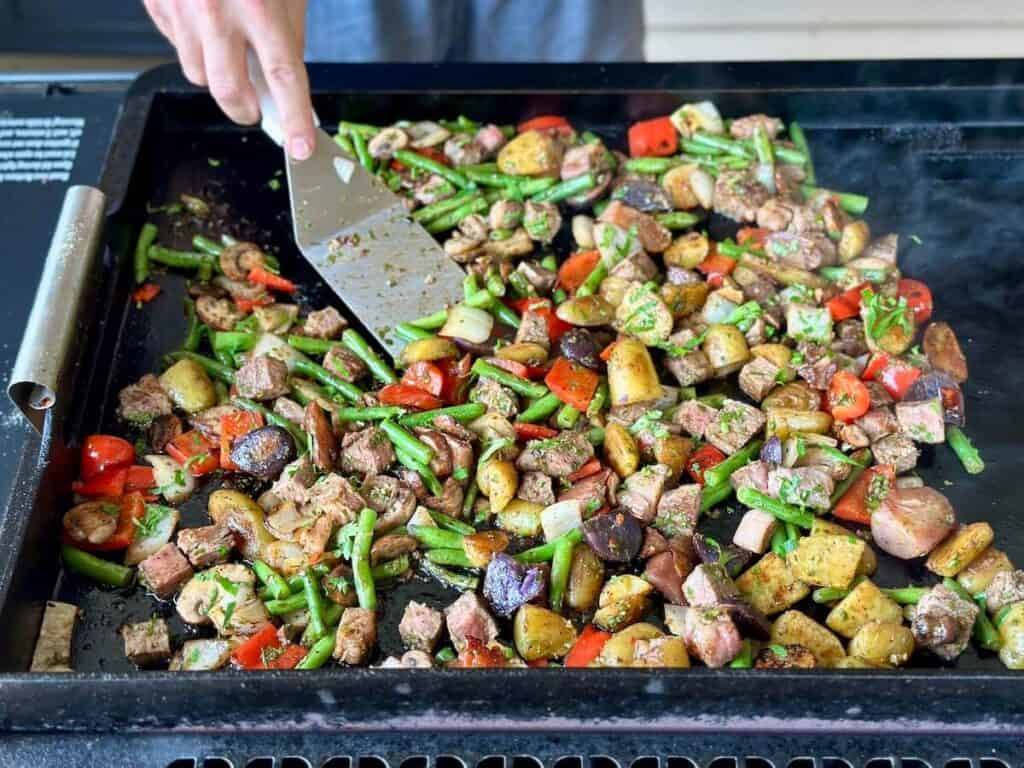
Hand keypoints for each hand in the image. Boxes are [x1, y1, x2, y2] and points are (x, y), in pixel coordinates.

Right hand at [144, 0, 314, 159]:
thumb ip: (288, 34)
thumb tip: (285, 82)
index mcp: (259, 6)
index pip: (283, 76)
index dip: (294, 118)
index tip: (302, 147)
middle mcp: (216, 11)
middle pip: (229, 91)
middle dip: (246, 110)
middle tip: (257, 110)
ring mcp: (180, 9)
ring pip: (198, 74)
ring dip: (218, 76)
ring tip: (229, 50)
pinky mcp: (156, 4)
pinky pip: (175, 46)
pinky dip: (193, 47)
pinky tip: (203, 25)